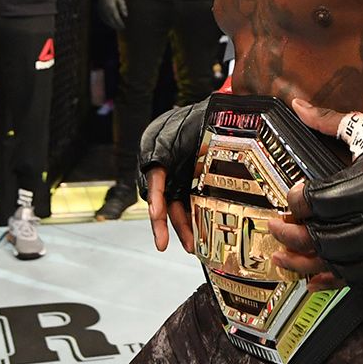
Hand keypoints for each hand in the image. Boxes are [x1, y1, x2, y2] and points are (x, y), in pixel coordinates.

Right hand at [96, 0, 127, 30]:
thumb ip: (123, 7)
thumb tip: (125, 16)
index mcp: (111, 8)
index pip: (116, 19)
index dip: (120, 24)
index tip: (124, 27)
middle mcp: (106, 10)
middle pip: (111, 21)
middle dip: (116, 26)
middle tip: (121, 29)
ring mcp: (101, 10)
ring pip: (106, 20)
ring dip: (111, 25)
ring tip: (116, 27)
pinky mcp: (99, 9)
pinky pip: (102, 17)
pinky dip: (106, 21)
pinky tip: (109, 23)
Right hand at [137, 99, 208, 250]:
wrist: (207, 117)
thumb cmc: (191, 121)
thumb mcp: (182, 129)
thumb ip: (171, 145)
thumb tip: (163, 159)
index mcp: (158, 156)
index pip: (155, 178)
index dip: (155, 197)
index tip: (155, 212)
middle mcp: (165, 172)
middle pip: (161, 201)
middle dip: (162, 224)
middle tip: (163, 244)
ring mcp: (177, 181)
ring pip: (175, 209)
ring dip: (182, 228)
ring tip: (190, 246)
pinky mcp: (189, 187)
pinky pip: (188, 206)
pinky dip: (192, 221)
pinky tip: (198, 235)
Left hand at [267, 98, 362, 299]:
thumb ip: (327, 121)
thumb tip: (297, 105)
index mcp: (361, 189)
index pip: (313, 203)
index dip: (295, 201)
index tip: (293, 198)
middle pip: (318, 238)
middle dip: (289, 234)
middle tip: (275, 229)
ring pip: (333, 265)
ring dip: (303, 263)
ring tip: (284, 258)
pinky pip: (358, 282)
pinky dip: (333, 282)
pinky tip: (314, 278)